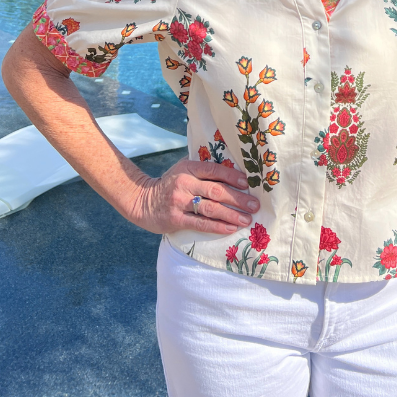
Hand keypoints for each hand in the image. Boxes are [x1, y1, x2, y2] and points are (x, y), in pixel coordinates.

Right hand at [128, 158, 259, 235]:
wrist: (142, 200)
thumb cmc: (170, 184)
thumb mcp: (183, 170)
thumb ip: (203, 171)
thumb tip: (234, 172)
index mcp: (188, 168)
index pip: (214, 170)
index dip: (232, 176)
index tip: (248, 183)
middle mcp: (184, 183)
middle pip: (216, 191)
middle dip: (238, 198)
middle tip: (254, 205)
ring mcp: (179, 201)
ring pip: (211, 208)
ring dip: (231, 214)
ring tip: (247, 219)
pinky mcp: (176, 219)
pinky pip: (200, 223)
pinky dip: (217, 226)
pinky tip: (230, 228)